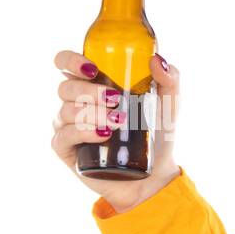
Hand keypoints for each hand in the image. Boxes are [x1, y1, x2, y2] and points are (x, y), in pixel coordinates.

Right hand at [51, 49, 180, 211]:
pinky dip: (84, 132)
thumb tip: (156, 59)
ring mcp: (68, 126)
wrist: (155, 174)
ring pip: (67, 111)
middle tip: (116, 99)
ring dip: (93, 113)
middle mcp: (75, 103)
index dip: (71, 60)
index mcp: (92, 85)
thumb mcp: (169, 106)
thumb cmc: (157, 135)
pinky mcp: (67, 150)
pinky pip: (65, 136)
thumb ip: (170, 79)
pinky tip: (103, 134)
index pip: (65, 63)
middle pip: (66, 87)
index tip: (92, 68)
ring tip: (119, 122)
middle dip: (90, 91)